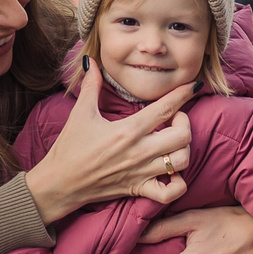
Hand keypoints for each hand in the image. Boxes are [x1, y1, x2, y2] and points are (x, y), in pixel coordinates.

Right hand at [23, 59, 193, 221]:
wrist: (59, 184)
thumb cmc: (69, 148)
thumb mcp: (80, 114)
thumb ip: (90, 85)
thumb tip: (90, 61)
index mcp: (127, 130)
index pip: (165, 108)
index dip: (183, 94)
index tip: (193, 86)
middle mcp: (139, 152)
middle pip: (182, 136)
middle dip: (185, 123)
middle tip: (174, 118)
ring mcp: (141, 173)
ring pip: (181, 162)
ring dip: (183, 149)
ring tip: (173, 142)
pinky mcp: (138, 190)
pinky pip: (170, 192)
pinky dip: (177, 183)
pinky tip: (171, 173)